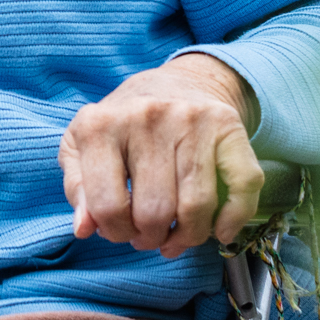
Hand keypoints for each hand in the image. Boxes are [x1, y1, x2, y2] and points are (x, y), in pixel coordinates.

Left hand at [58, 53, 264, 256]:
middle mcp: (148, 117)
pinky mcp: (228, 125)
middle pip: (155, 212)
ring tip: (178, 235)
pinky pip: (242, 186)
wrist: (176, 81)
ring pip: (197, 207)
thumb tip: (84, 228)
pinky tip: (219, 230)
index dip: (114, 233)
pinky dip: (233, 220)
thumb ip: (77, 188)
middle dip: (152, 238)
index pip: (107, 206)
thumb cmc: (124, 123)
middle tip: (151, 234)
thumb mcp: (81, 146)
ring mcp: (192, 119)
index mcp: (101, 125)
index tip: (121, 232)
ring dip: (188, 237)